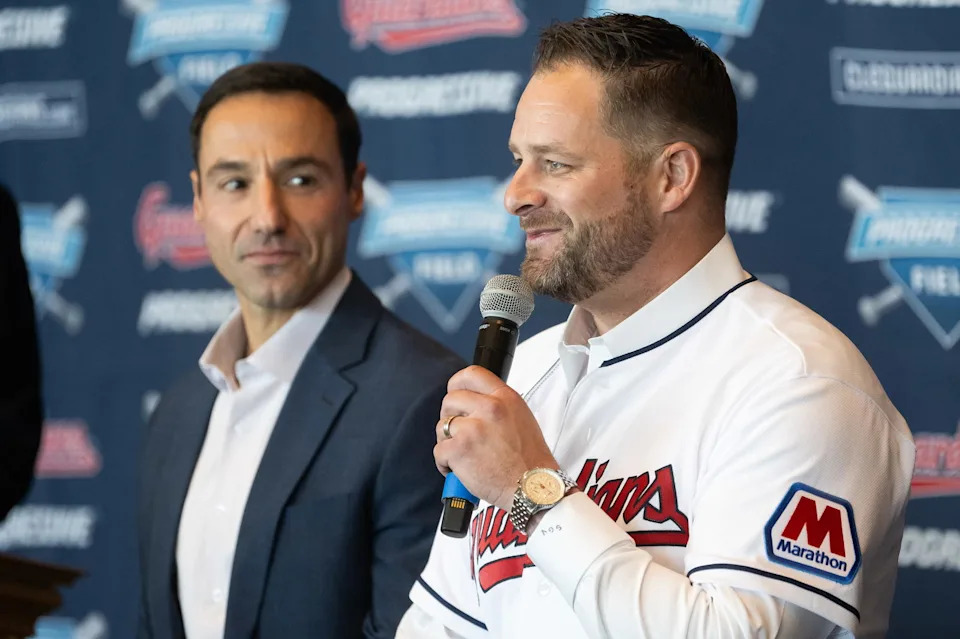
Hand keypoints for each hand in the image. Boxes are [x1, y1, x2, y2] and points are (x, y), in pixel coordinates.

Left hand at [435, 366, 557, 511]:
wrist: (532, 488)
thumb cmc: (530, 460)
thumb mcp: (521, 418)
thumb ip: (498, 405)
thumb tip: (474, 402)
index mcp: (505, 398)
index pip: (471, 374)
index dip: (457, 384)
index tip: (455, 392)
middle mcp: (489, 408)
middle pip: (450, 399)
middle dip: (450, 417)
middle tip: (460, 433)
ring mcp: (473, 428)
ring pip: (442, 426)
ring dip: (448, 441)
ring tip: (464, 454)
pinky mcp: (459, 449)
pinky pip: (439, 450)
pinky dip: (445, 463)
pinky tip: (459, 469)